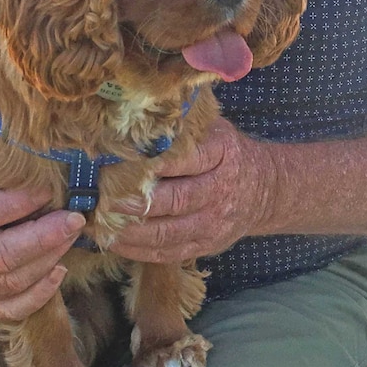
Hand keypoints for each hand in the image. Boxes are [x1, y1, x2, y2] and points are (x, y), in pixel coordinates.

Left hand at [110, 118, 275, 262]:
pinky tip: (114, 241)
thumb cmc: (226, 154)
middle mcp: (219, 190)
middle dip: (137, 201)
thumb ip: (183, 127)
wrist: (264, 188)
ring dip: (132, 231)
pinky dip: (139, 250)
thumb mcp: (214, 131)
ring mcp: (213, 222)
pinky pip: (169, 252)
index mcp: (221, 154)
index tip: (123, 163)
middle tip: (105, 198)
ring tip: (102, 223)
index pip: (187, 159)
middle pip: (176, 199)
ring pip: (168, 232)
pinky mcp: (206, 244)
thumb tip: (138, 114)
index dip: (155, 164)